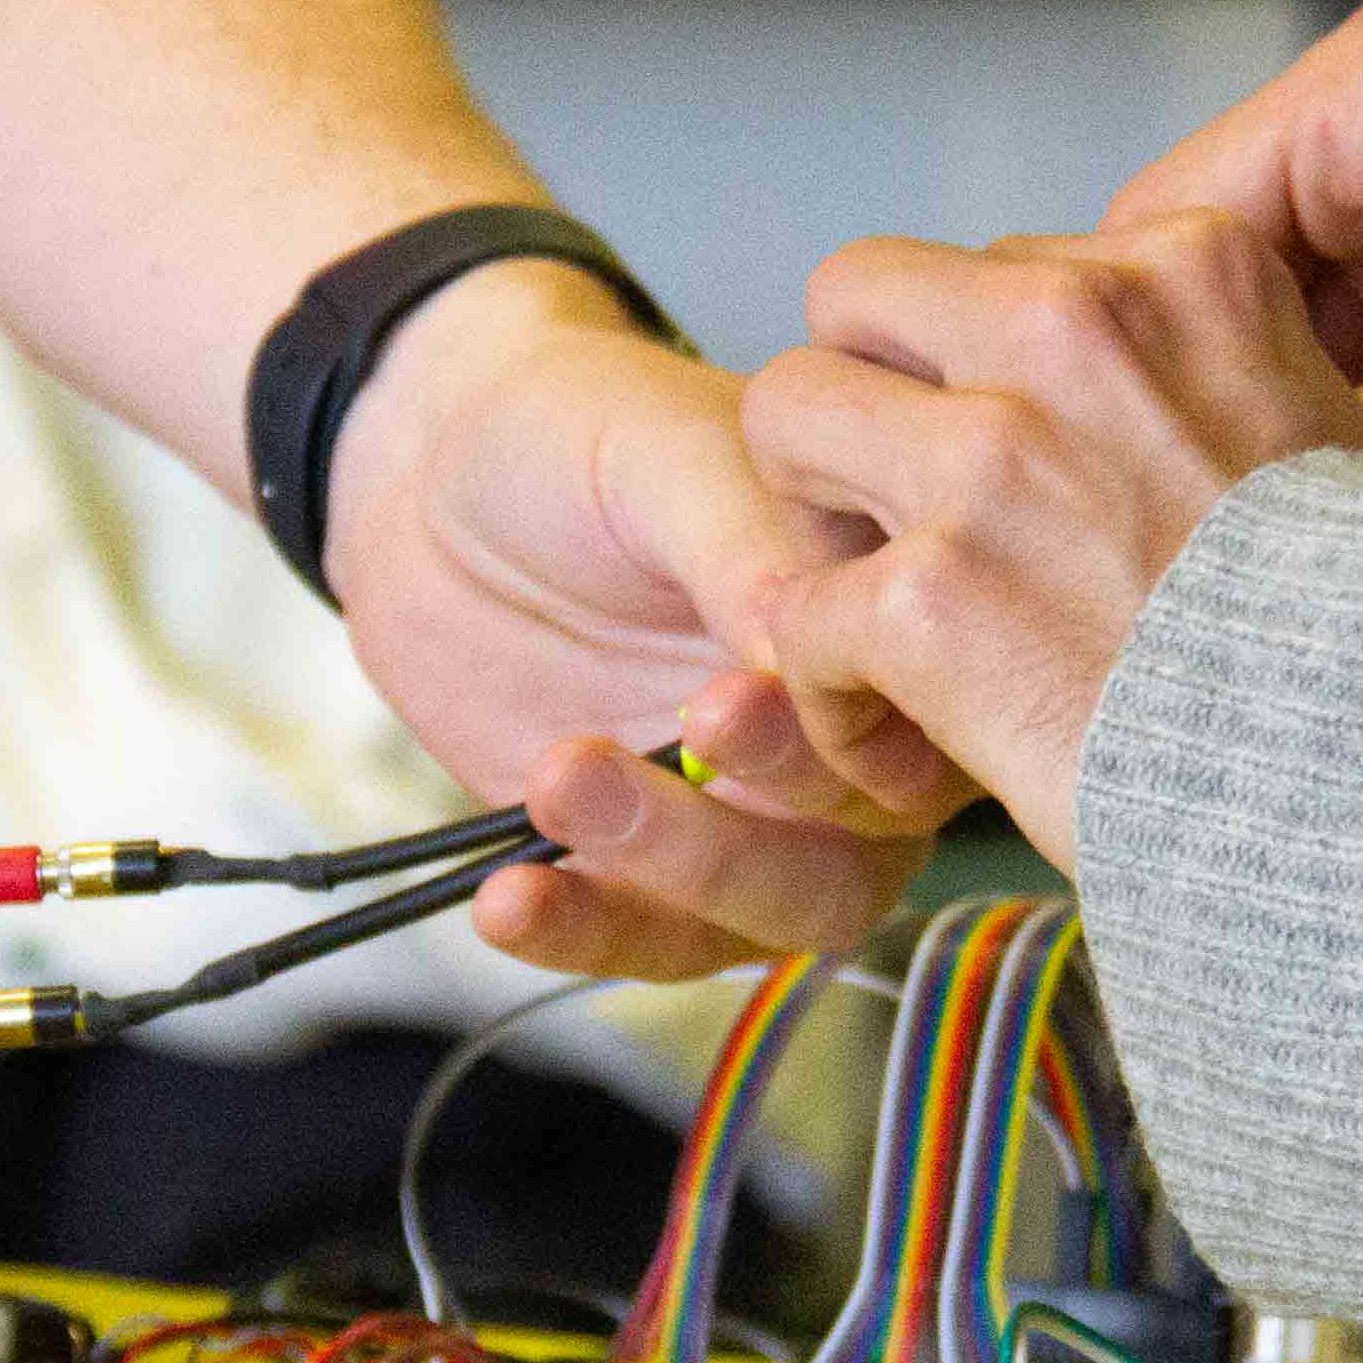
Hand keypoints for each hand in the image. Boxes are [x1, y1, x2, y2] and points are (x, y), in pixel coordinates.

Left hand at [326, 261, 958, 977]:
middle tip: (667, 735)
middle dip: (756, 819)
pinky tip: (510, 899)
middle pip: (863, 847)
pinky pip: (643, 933)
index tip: (734, 697)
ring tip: (556, 784)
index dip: (854, 735)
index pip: (931, 721)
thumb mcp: (666, 456)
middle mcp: (849, 731)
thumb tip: (807, 657)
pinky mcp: (651, 863)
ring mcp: (756, 809)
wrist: (432, 472)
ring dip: (668, 874)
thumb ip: (747, 552)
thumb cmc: (576, 428)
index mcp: (893, 616)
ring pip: (770, 909)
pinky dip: (579, 931)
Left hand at [741, 213, 1362, 860]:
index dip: (984, 374)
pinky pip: (794, 610)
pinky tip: (901, 736)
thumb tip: (1102, 399)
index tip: (1020, 471)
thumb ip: (1191, 373)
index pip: (996, 267)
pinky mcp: (926, 600)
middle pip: (856, 298)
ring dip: (815, 517)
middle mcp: (1072, 330)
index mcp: (1182, 269)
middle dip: (863, 402)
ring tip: (874, 611)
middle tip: (899, 513)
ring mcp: (987, 460)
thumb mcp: (1319, 424)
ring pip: (782, 414)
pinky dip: (831, 690)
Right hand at [1106, 0, 1362, 559]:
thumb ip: (1284, 466)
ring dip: (1297, 427)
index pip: (1157, 230)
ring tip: (1298, 539)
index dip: (1126, 377)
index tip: (1121, 501)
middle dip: (1222, 405)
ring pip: (1289, 322)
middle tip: (1206, 542)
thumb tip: (1143, 528)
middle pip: (1216, 276)